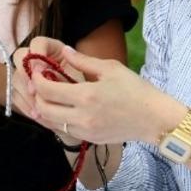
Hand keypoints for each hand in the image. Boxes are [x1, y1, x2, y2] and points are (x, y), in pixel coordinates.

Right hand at [12, 37, 82, 109]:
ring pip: (15, 78)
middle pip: (19, 57)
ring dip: (25, 94)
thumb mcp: (78, 78)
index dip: (36, 56)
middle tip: (35, 91)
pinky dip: (25, 106)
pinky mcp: (21, 89)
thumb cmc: (83, 88)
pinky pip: (15, 95)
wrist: (82, 106)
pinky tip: (37, 114)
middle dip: (25, 75)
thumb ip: (62, 74)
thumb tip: (43, 73)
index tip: (40, 72)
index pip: (37, 43)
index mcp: (51, 49)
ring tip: (38, 108)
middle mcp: (35, 58)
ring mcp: (26, 73)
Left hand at [26, 44, 181, 145]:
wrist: (155, 119)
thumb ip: (83, 61)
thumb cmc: (135, 89)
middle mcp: (81, 116)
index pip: (47, 89)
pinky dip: (57, 120)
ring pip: (51, 123)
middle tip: (39, 85)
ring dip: (44, 110)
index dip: (37, 79)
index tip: (37, 72)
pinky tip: (62, 109)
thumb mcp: (111, 68)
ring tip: (48, 97)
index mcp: (86, 95)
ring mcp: (85, 131)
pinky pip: (64, 131)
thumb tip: (64, 50)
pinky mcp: (89, 139)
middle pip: (43, 109)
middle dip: (36, 96)